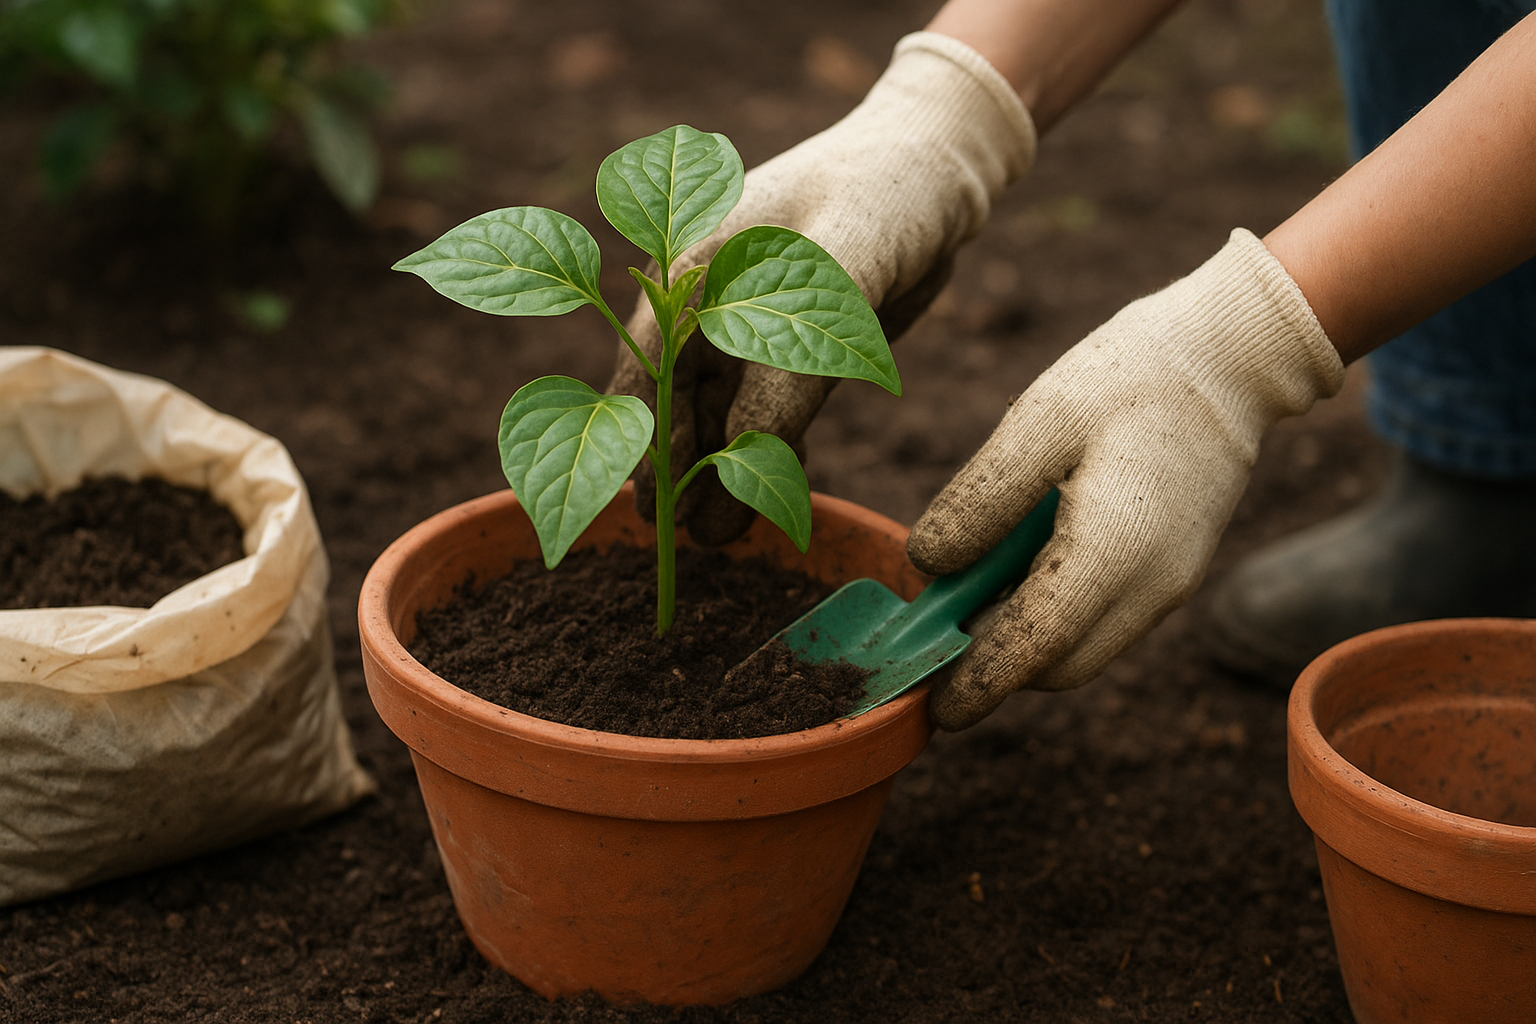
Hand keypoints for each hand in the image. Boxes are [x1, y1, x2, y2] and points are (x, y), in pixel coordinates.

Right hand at [609, 32, 1035, 544]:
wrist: (939, 168)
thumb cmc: (883, 195)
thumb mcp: (839, 270)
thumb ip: (788, 363)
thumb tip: (739, 455)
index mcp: (691, 262)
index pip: (648, 360)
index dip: (645, 433)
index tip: (649, 501)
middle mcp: (707, 295)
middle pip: (678, 395)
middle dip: (682, 468)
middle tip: (692, 538)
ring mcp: (746, 320)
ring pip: (721, 409)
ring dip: (721, 470)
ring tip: (723, 536)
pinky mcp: (790, 343)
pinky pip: (765, 408)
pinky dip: (764, 451)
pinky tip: (767, 497)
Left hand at [906, 229, 1345, 728]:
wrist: (1232, 356)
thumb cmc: (1128, 377)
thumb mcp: (1036, 423)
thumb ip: (980, 501)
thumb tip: (927, 568)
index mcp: (1113, 555)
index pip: (1031, 652)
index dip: (974, 685)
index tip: (929, 704)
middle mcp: (1150, 590)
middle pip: (1055, 667)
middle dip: (993, 661)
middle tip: (936, 619)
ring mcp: (1171, 588)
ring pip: (1081, 650)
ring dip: (1024, 635)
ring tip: (976, 576)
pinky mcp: (1176, 574)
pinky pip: (1103, 620)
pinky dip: (1056, 612)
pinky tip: (1025, 558)